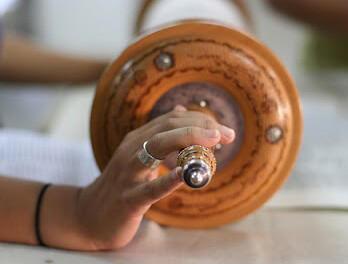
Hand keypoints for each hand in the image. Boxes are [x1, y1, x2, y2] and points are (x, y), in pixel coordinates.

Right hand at [74, 106, 234, 249]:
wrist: (89, 216)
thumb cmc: (122, 185)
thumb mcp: (139, 155)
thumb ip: (160, 135)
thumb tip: (180, 110)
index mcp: (137, 140)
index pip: (172, 120)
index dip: (200, 120)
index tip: (223, 130)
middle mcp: (131, 150)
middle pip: (168, 127)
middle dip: (201, 126)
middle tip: (228, 135)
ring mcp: (128, 174)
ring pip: (157, 147)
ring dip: (189, 140)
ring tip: (214, 142)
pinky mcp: (128, 199)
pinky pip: (150, 189)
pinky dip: (168, 180)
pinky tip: (185, 174)